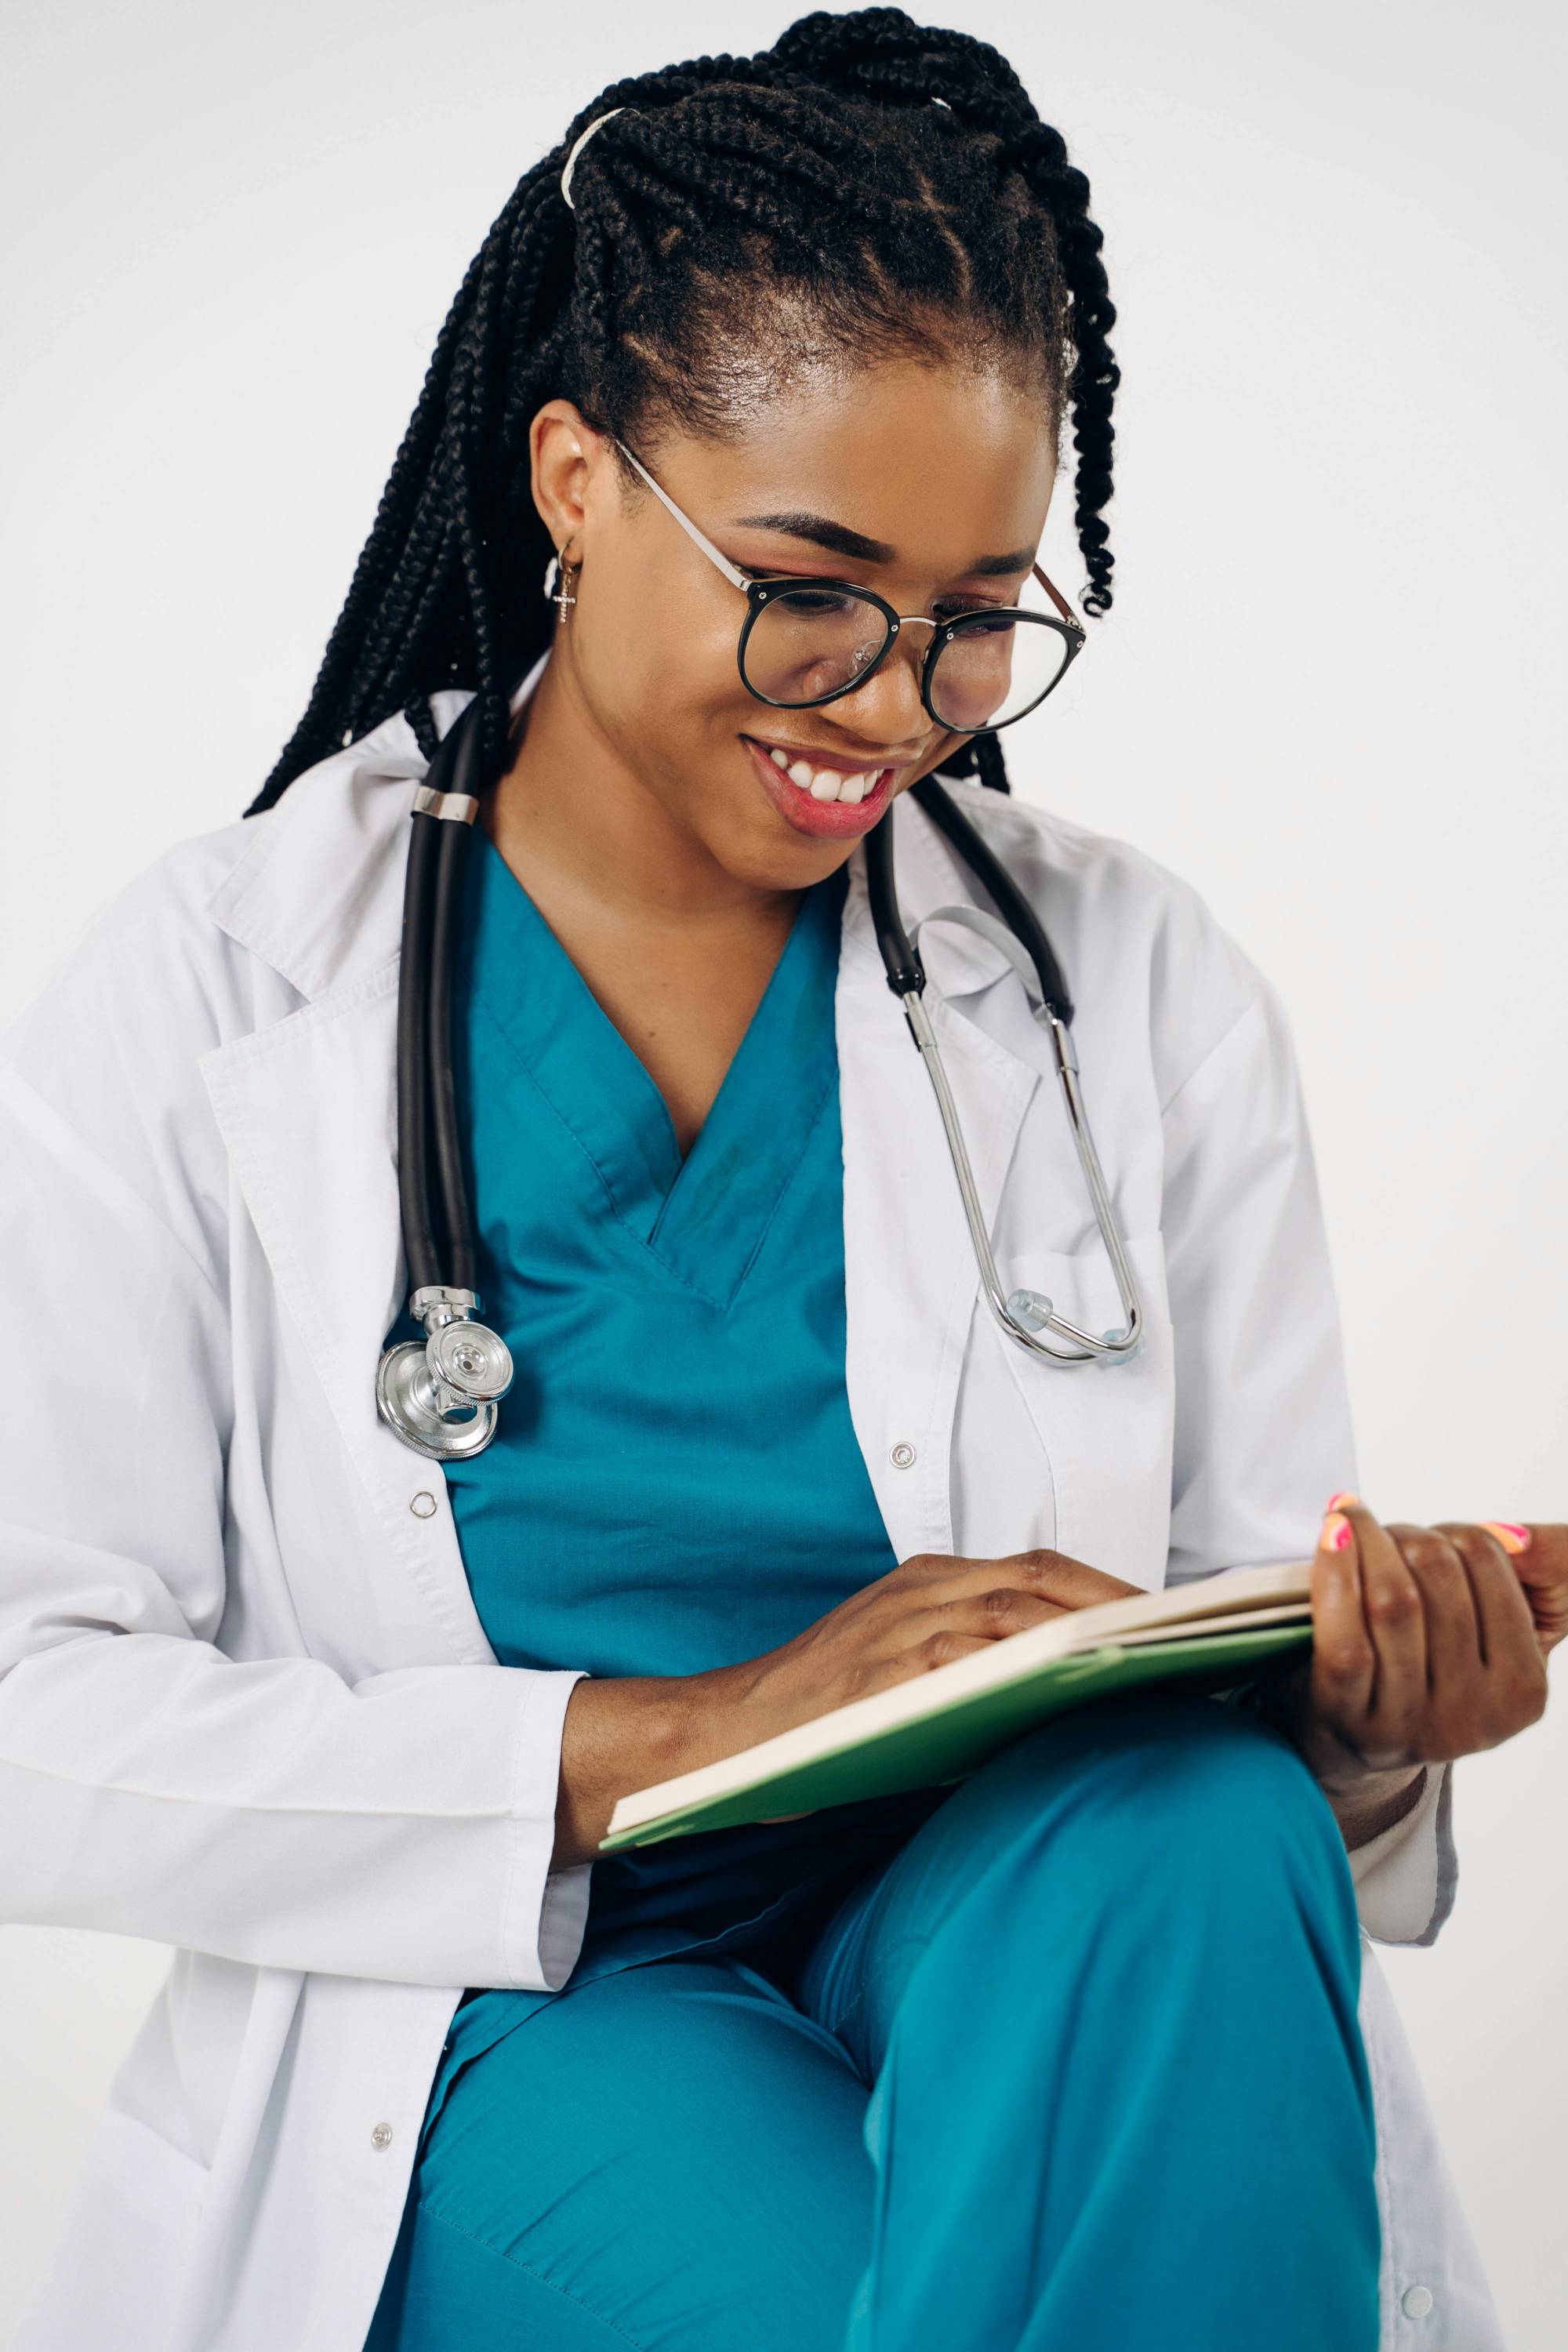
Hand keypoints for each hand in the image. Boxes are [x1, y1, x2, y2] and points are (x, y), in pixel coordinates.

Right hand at [696, 1546, 1141, 1785]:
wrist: (729, 1732)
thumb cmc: (824, 1711)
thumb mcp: (906, 1664)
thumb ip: (974, 1659)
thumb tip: (1071, 1690)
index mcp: (929, 1580)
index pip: (1040, 1566)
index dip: (1108, 1585)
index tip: (1166, 1613)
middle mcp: (919, 1591)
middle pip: (1039, 1577)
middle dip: (1116, 1602)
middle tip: (1179, 1635)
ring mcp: (898, 1629)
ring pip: (1008, 1610)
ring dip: (1084, 1631)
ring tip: (1143, 1661)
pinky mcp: (877, 1674)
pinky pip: (957, 1659)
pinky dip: (1015, 1668)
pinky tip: (1062, 1688)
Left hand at [1272, 1495, 1554, 1798]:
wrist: (1350, 1737)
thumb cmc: (1423, 1665)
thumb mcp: (1491, 1627)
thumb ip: (1532, 1573)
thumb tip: (1515, 1538)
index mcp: (1522, 1687)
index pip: (1487, 1561)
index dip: (1449, 1531)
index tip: (1427, 1536)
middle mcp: (1473, 1714)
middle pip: (1436, 1571)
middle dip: (1402, 1534)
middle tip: (1378, 1533)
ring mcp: (1409, 1721)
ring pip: (1392, 1599)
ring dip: (1363, 1543)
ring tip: (1346, 1530)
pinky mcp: (1348, 1718)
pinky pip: (1346, 1636)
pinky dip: (1334, 1572)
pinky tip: (1331, 1537)